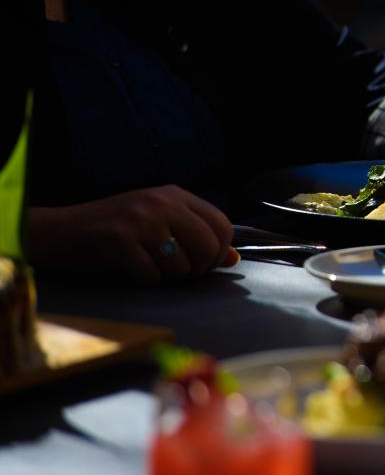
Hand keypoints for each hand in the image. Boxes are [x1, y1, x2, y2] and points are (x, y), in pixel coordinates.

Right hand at [28, 185, 238, 284]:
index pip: (223, 224)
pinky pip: (152, 275)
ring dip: (168, 275)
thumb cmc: (115, 230)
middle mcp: (161, 203)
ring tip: (148, 263)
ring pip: (181, 265)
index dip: (219, 251)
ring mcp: (141, 220)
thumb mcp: (161, 224)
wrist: (61, 231)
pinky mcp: (121, 240)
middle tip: (178, 270)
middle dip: (198, 268)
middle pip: (208, 247)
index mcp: (175, 195)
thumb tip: (233, 257)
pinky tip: (130, 267)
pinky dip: (144, 279)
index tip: (204, 261)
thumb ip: (197, 236)